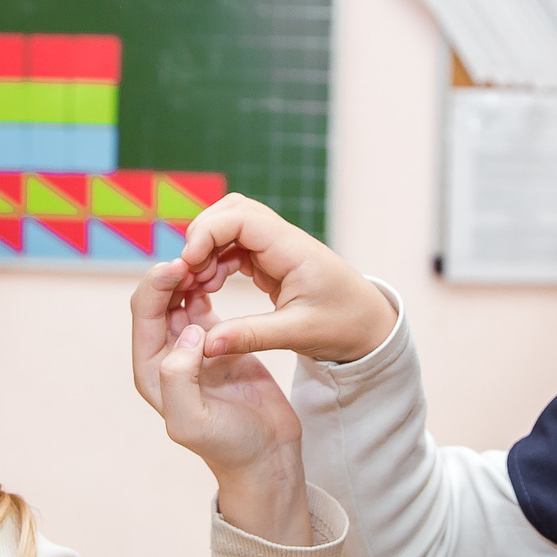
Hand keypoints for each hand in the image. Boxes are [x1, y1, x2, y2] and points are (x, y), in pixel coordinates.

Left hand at [131, 266, 311, 544]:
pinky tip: (224, 269)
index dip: (157, 285)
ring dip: (192, 274)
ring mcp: (192, 346)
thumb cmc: (228, 446)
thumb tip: (187, 331)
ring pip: (182, 296)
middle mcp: (166, 354)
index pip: (145, 314)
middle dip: (174, 272)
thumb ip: (178, 379)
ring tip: (213, 256)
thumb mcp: (192, 421)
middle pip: (160, 298)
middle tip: (199, 252)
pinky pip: (206, 303)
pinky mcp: (219, 341)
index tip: (179, 264)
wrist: (266, 457)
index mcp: (152, 369)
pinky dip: (210, 283)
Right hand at [163, 194, 396, 362]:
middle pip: (232, 211)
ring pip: (230, 228)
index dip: (207, 232)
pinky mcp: (270, 262)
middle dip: (202, 234)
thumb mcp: (298, 334)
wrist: (370, 327)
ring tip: (195, 286)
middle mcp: (283, 241)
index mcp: (294, 249)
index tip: (187, 264)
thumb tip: (206, 345)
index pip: (241, 217)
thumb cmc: (345, 326)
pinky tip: (208, 288)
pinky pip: (234, 249)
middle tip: (186, 273)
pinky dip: (215, 262)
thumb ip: (251, 336)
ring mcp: (276, 249)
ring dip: (206, 250)